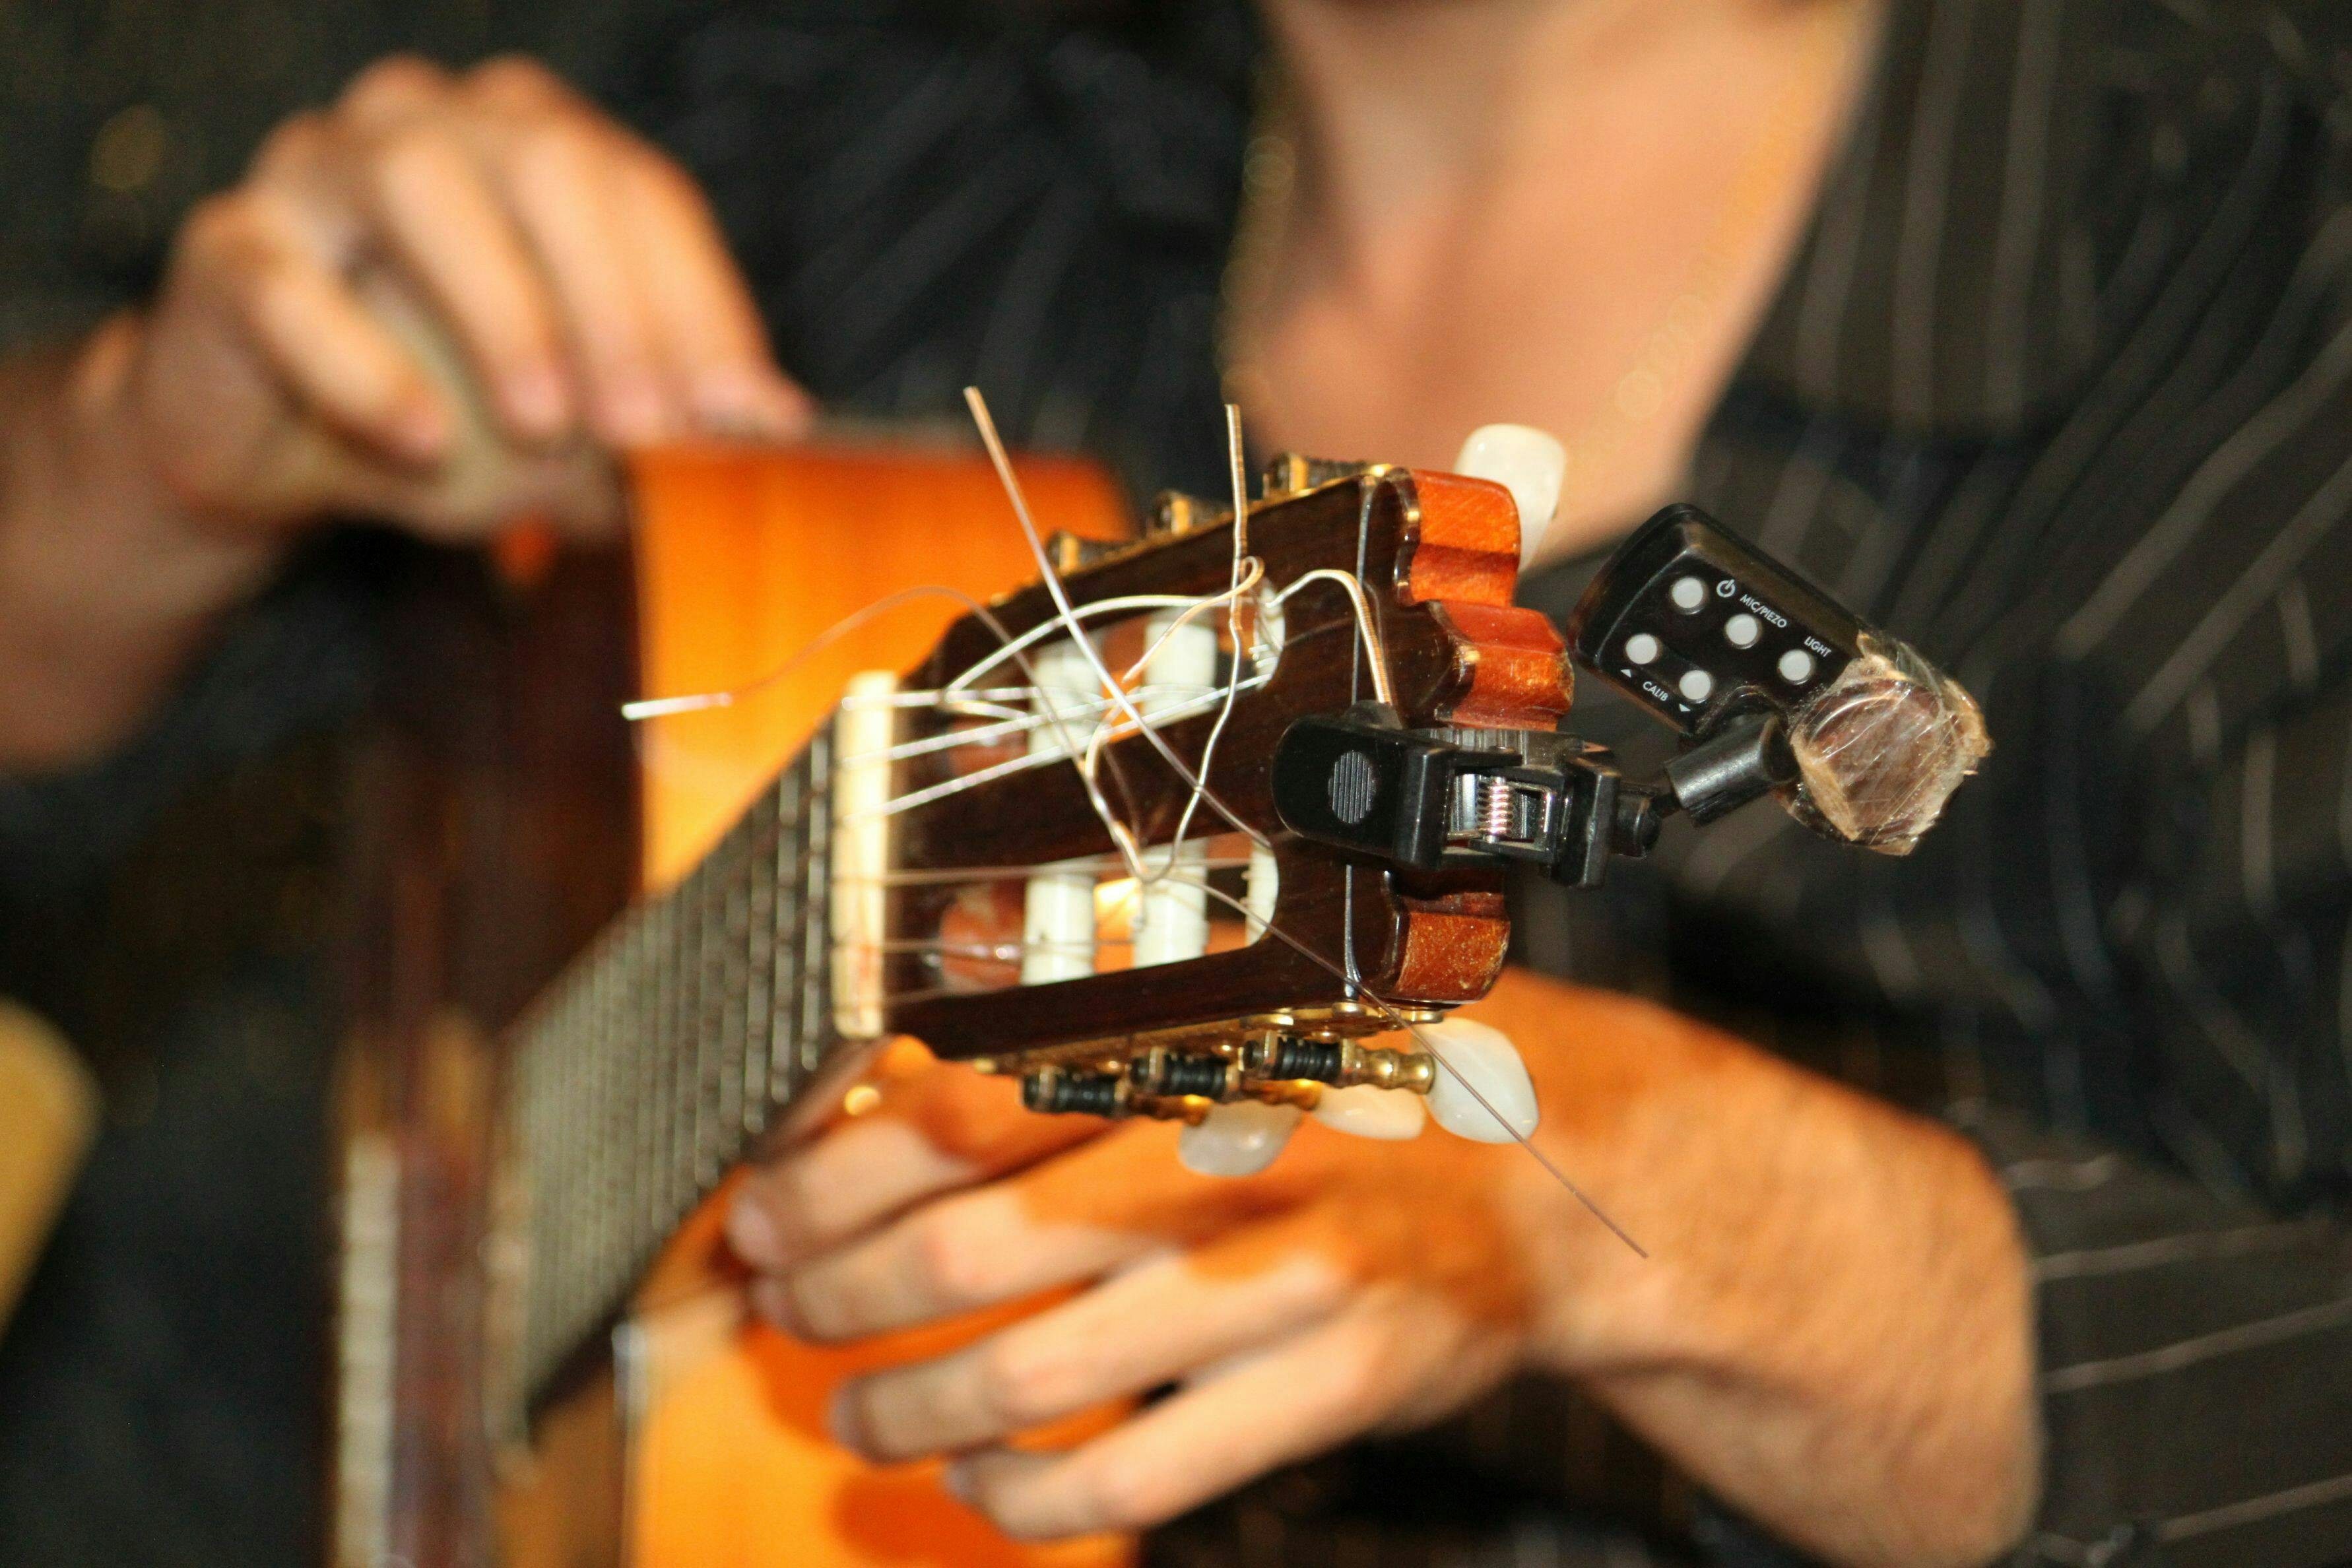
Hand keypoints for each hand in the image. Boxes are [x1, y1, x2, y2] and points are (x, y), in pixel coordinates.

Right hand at [123, 54, 807, 539]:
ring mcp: (320, 168)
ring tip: (546, 424)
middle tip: (648, 428)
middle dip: (615, 302)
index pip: (645, 194)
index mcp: (538, 147)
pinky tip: (422, 441)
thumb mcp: (577, 435)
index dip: (702, 305)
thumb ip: (669, 421)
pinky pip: (290, 284)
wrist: (281, 454)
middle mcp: (434, 126)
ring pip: (418, 183)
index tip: (740, 417)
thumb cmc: (450, 419)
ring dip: (502, 311)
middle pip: (546, 163)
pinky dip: (364, 368)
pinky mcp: (230, 247)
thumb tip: (781, 432)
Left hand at [728, 1052, 1553, 1538]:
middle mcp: (1234, 1155)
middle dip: (840, 1290)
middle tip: (782, 1305)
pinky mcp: (1333, 1385)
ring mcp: (1286, 1280)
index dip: (833, 1170)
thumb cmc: (1378, 1074)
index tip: (767, 1204)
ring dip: (910, 1402)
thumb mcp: (1249, 997)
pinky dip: (1030, 1495)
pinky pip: (1144, 1473)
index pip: (963, 1109)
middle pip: (973, 1245)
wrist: (1566, 1172)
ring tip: (857, 1409)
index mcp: (1198, 1045)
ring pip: (1040, 1370)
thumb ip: (1091, 1014)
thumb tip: (901, 1064)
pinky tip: (982, 1477)